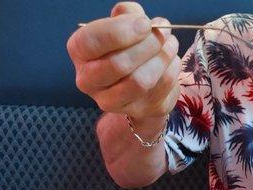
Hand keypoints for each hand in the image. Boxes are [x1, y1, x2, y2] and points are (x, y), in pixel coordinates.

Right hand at [66, 2, 180, 121]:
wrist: (139, 85)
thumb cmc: (127, 48)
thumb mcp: (123, 25)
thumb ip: (127, 15)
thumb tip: (138, 18)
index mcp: (80, 53)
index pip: (90, 42)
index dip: (121, 31)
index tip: (145, 24)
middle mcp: (89, 81)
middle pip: (118, 65)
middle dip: (148, 44)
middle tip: (163, 32)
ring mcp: (111, 101)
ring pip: (140, 81)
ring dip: (163, 57)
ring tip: (171, 43)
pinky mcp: (139, 111)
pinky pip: (160, 88)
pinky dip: (172, 69)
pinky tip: (172, 60)